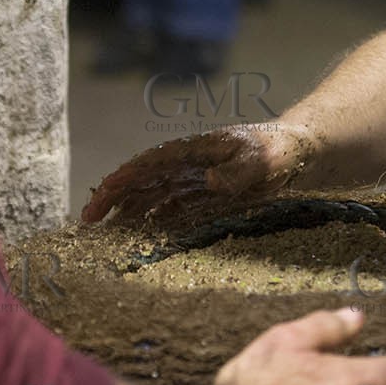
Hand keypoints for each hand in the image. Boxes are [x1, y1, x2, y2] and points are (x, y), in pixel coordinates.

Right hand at [81, 122, 314, 226]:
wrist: (297, 151)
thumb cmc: (277, 151)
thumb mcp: (261, 159)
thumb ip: (238, 170)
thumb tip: (210, 181)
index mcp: (190, 151)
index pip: (145, 165)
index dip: (119, 181)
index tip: (100, 197)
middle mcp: (185, 164)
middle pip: (140, 181)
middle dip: (112, 199)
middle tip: (88, 223)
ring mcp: (193, 178)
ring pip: (151, 195)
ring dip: (127, 211)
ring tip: (106, 233)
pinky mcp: (204, 193)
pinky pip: (170, 206)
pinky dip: (152, 219)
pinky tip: (141, 234)